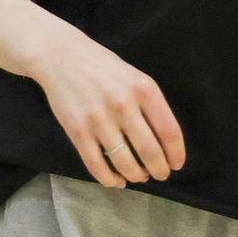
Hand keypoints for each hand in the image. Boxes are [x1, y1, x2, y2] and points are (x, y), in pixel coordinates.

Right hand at [28, 25, 186, 188]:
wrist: (61, 56)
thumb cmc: (103, 67)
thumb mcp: (135, 77)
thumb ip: (150, 106)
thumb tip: (164, 144)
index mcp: (144, 89)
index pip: (169, 131)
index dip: (176, 154)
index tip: (176, 164)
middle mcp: (123, 104)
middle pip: (150, 152)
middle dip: (159, 170)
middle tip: (159, 175)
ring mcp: (99, 119)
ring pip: (125, 163)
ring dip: (136, 176)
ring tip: (138, 176)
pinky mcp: (77, 131)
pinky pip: (97, 166)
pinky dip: (110, 179)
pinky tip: (116, 180)